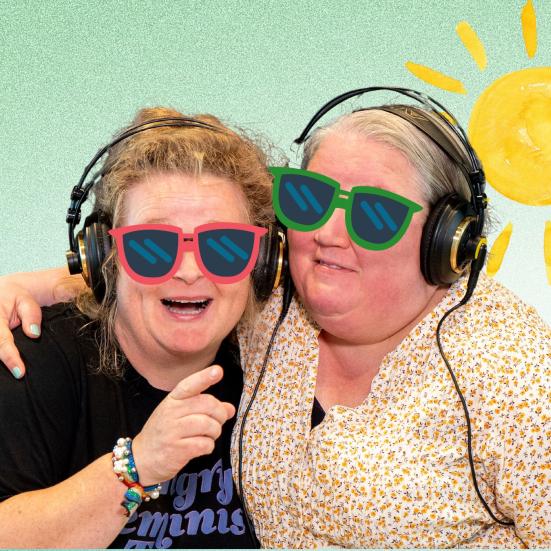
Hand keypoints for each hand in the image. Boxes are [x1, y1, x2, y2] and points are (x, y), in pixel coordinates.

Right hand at [0, 279, 42, 377]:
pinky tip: (9, 371)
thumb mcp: (26, 301)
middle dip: (4, 362)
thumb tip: (34, 334)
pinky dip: (2, 358)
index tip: (20, 372)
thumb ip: (31, 315)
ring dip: (1, 364)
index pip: (2, 341)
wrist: (3, 294)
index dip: (10, 358)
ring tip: (14, 376)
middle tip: (19, 376)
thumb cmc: (16, 299)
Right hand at [132, 365, 234, 484]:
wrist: (142, 459)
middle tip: (218, 421)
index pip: (189, 385)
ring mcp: (173, 431)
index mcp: (173, 400)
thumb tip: (230, 408)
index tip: (218, 371)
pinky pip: (204, 444)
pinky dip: (208, 446)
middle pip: (207, 405)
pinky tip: (201, 447)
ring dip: (215, 432)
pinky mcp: (177, 450)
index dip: (205, 377)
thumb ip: (204, 408)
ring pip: (209, 424)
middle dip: (220, 414)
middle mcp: (171, 412)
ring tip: (208, 436)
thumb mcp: (180, 415)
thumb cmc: (165, 432)